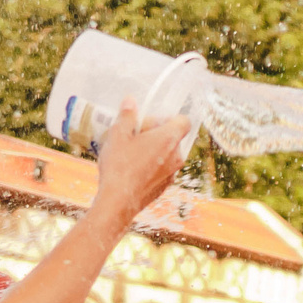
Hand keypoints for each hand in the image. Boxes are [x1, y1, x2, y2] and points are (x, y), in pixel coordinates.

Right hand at [91, 104, 190, 223]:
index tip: (151, 122)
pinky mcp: (164, 187)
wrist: (118, 202)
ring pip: (167, 154)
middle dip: (156, 133)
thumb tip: (130, 101)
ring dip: (154, 150)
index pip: (184, 121)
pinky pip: (162, 170)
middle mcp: (176, 156)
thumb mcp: (118, 134)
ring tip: (131, 153)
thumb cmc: (119, 166)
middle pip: (173, 137)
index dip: (169, 118)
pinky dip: (151, 166)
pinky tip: (132, 169)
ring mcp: (171, 174)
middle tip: (135, 135)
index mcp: (168, 139)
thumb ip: (127, 115)